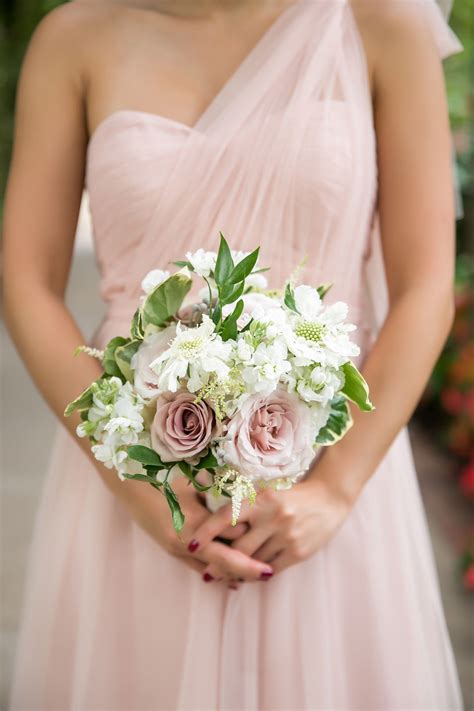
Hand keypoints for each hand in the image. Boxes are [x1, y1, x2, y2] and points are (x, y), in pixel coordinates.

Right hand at [99, 465, 268, 581]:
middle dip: (245, 570)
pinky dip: (213, 570)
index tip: (271, 554)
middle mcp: (183, 541)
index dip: (250, 550)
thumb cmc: (160, 472)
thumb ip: (217, 492)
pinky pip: (195, 565)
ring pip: (208, 568)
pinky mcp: (168, 547)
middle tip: (269, 574)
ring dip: (230, 573)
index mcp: (192, 524)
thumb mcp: (191, 478)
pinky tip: (227, 576)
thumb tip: (245, 504)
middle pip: (222, 563)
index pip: (229, 544)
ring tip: (253, 577)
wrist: (125, 479)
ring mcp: (173, 547)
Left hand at [190, 476, 352, 578]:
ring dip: (238, 572)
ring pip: (253, 562)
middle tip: (207, 573)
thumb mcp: (267, 494)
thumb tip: (217, 531)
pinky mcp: (298, 552)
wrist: (329, 499)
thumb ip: (245, 509)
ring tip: (226, 577)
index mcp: (261, 499)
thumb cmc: (290, 497)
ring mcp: (286, 535)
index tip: (190, 545)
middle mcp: (273, 516)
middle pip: (238, 547)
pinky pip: (270, 570)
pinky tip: (251, 576)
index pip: (227, 516)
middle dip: (220, 563)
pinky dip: (258, 574)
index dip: (207, 532)